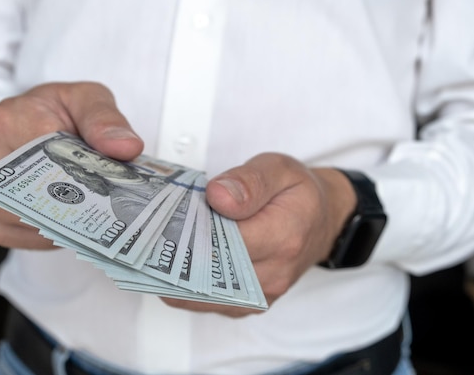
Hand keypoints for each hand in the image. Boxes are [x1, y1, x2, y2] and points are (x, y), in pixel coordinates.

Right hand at [0, 82, 142, 248]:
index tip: (112, 178)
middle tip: (112, 201)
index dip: (86, 170)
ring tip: (96, 208)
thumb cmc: (57, 112)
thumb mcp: (86, 98)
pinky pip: (30, 240)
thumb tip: (126, 147)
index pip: (50, 154)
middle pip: (41, 195)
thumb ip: (105, 119)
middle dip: (82, 201)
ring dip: (72, 221)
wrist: (29, 123)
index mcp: (9, 121)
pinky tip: (73, 218)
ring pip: (35, 223)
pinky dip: (59, 234)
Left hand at [160, 153, 356, 316]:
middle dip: (176, 252)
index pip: (223, 240)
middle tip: (153, 230)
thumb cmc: (298, 194)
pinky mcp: (249, 304)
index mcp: (283, 236)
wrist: (320, 220)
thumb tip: (218, 196)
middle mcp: (273, 274)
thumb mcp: (280, 169)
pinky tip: (176, 260)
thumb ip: (249, 181)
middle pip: (208, 271)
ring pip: (201, 295)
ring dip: (176, 272)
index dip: (191, 226)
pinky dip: (186, 284)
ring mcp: (260, 295)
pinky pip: (207, 302)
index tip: (169, 212)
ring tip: (159, 244)